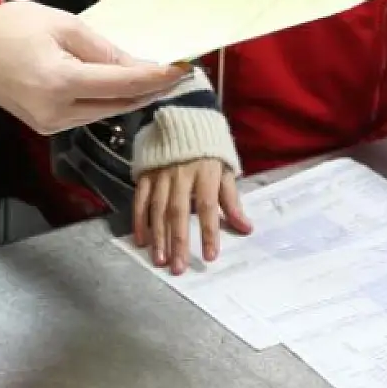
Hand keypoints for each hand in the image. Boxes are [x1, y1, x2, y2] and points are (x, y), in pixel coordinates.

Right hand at [0, 0, 188, 133]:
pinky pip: (88, 115)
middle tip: (177, 73)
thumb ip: (104, 50)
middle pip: (119, 105)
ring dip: (131, 97)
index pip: (123, 85)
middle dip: (151, 90)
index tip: (182, 68)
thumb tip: (139, 67)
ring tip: (155, 79)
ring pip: (106, 113)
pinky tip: (122, 87)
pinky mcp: (46, 126)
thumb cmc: (15, 27)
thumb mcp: (65, 25)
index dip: (157, 78)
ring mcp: (50, 124)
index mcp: (61, 82)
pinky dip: (108, 101)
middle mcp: (57, 112)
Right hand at [133, 159, 251, 274]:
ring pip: (158, 208)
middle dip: (178, 241)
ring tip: (160, 260)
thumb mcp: (225, 171)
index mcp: (206, 173)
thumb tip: (246, 228)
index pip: (208, 206)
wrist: (186, 119)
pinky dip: (139, 220)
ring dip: (158, 236)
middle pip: (179, 211)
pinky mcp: (145, 174)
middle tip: (178, 268)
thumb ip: (232, 201)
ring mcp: (161, 174)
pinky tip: (141, 240)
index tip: (210, 256)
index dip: (209, 232)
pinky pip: (140, 199)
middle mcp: (181, 174)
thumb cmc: (209, 151)